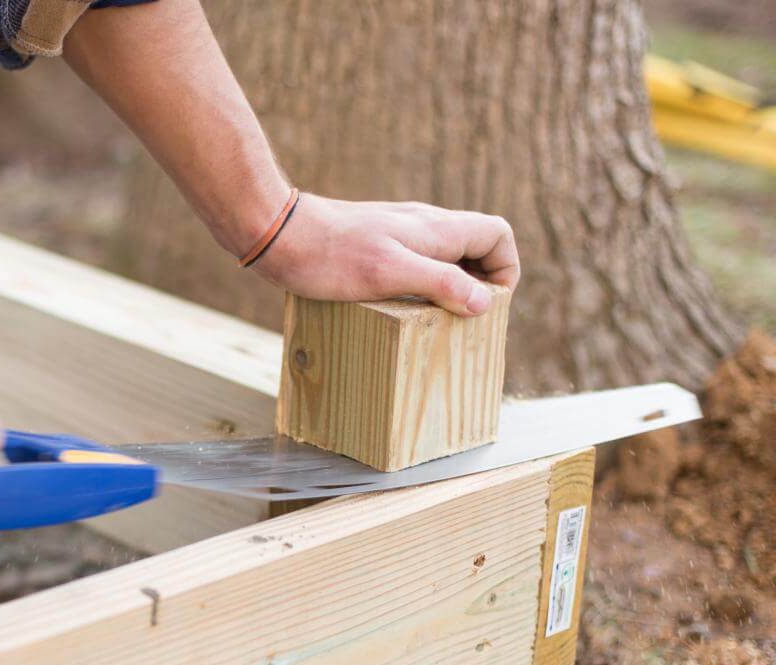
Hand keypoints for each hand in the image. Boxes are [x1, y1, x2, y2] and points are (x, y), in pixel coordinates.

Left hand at [253, 195, 519, 315]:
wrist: (278, 234)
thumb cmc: (331, 256)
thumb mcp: (390, 273)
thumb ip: (440, 283)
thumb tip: (483, 303)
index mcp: (437, 228)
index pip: (498, 234)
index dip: (505, 269)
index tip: (488, 303)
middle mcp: (423, 225)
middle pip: (475, 247)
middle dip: (479, 282)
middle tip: (463, 318)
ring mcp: (398, 233)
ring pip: (444, 256)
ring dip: (449, 286)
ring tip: (433, 319)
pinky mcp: (374, 244)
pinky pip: (414, 262)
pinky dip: (419, 286)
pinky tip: (398, 308)